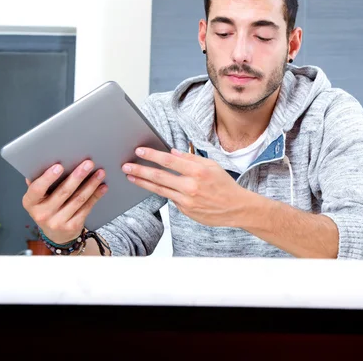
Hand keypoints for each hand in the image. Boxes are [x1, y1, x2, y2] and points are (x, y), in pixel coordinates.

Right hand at [22, 160, 107, 243]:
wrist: (56, 235)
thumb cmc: (47, 208)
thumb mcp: (38, 198)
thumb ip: (40, 183)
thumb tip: (42, 162)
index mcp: (31, 203)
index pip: (37, 189)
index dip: (48, 177)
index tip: (59, 166)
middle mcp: (42, 214)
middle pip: (63, 192)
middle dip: (78, 176)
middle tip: (88, 163)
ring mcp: (58, 222)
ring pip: (78, 199)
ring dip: (91, 184)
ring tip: (100, 173)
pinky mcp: (72, 226)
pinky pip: (86, 208)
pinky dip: (96, 196)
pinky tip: (102, 187)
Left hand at [122, 147, 249, 226]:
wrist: (236, 208)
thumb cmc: (225, 185)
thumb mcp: (212, 165)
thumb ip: (191, 159)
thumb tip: (173, 152)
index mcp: (198, 171)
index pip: (169, 161)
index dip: (152, 155)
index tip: (140, 151)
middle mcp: (191, 186)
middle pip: (159, 176)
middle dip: (140, 170)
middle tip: (126, 165)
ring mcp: (187, 200)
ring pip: (159, 189)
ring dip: (143, 182)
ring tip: (131, 176)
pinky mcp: (185, 210)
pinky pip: (170, 198)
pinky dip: (160, 191)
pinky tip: (151, 186)